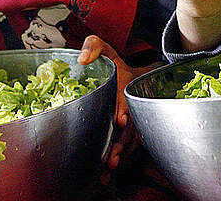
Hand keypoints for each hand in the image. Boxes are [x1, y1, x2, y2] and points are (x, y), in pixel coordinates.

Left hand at [78, 35, 150, 168]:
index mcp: (127, 84)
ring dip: (122, 155)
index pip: (127, 98)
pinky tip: (108, 175)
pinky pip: (131, 148)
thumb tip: (82, 59)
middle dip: (121, 143)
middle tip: (110, 158)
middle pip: (131, 126)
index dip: (125, 108)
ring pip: (132, 140)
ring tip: (109, 169)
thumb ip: (93, 45)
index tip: (120, 120)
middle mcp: (133, 103)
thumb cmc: (116, 64)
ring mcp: (136, 119)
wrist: (139, 76)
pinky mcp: (134, 131)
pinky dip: (122, 161)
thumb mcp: (106, 49)